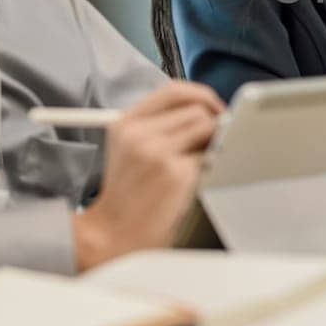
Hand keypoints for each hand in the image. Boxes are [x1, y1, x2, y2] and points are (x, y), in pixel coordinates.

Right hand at [72, 81, 224, 269]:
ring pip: (208, 127)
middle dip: (212, 124)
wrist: (112, 236)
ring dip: (213, 143)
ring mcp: (157, 153)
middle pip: (197, 109)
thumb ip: (160, 125)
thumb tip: (209, 111)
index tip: (213, 108)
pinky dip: (212, 166)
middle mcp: (139, 134)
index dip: (201, 95)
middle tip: (211, 143)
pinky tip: (196, 181)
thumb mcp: (130, 149)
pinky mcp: (176, 174)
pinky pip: (212, 156)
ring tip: (198, 164)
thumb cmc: (128, 196)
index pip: (173, 90)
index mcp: (126, 123)